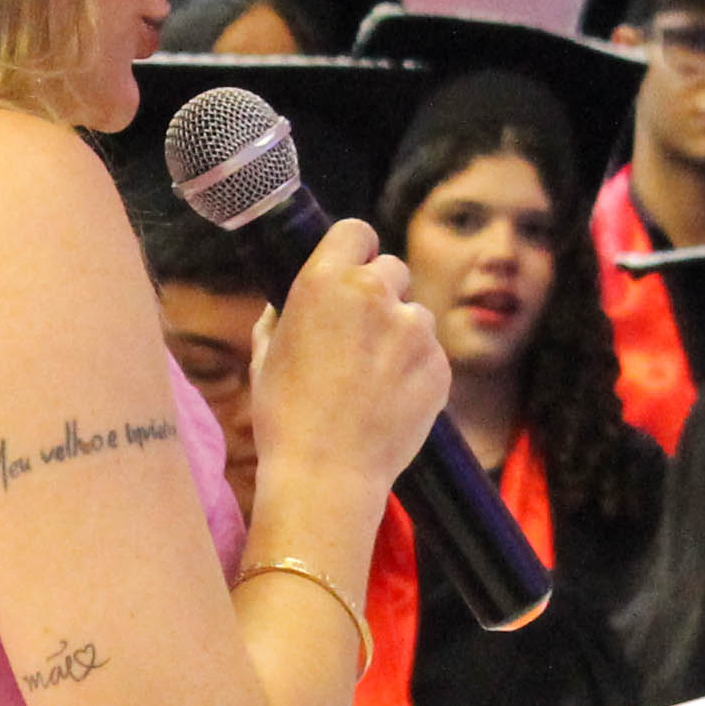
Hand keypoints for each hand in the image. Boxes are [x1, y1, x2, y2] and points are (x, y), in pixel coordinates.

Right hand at [246, 216, 449, 500]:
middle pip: (392, 270)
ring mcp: (414, 329)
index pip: (357, 231)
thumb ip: (280, 318)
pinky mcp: (440, 364)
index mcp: (324, 282)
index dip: (356, 251)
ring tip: (374, 379)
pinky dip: (416, 370)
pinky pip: (431, 353)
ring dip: (401, 334)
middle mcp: (375, 293)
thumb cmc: (285, 416)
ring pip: (416, 314)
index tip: (353, 271)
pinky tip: (391, 400)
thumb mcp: (264, 356)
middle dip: (381, 294)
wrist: (326, 474)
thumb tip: (285, 307)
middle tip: (361, 336)